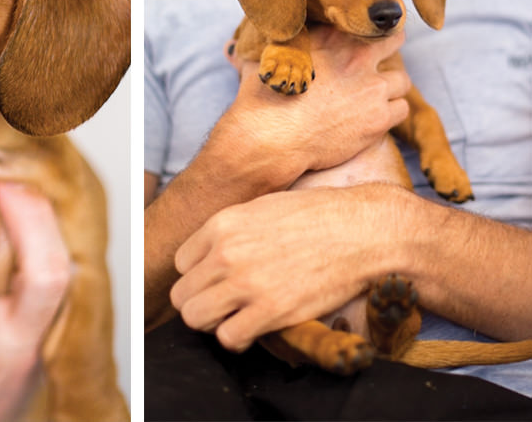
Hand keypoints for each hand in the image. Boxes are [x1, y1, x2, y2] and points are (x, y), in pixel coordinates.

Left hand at [170, 183, 406, 351]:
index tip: (217, 280)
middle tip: (224, 303)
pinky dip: (237, 338)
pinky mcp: (270, 311)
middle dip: (201, 300)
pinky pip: (228, 338)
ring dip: (213, 322)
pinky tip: (253, 327)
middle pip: (182, 294)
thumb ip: (232, 230)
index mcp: (222, 224)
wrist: (363, 231)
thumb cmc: (319, 216)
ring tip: (234, 317)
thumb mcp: (263, 207)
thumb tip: (214, 251)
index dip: (199, 275)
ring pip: (195, 318)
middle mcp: (226, 253)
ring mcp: (246, 283)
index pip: (182, 263)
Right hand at [207, 26, 410, 193]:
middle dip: (390, 49)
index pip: (359, 23)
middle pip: (393, 39)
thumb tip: (243, 44)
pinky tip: (374, 119)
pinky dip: (391, 113)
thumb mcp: (265, 63)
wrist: (270, 138)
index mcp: (330, 38)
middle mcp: (355, 56)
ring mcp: (371, 87)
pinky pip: (402, 108)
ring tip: (376, 98)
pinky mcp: (378, 118)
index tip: (359, 42)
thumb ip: (271, 50)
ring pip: (402, 79)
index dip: (362, 32)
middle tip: (380, 63)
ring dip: (391, 88)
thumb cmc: (261, 102)